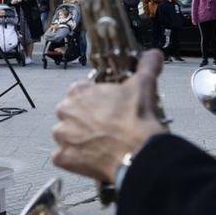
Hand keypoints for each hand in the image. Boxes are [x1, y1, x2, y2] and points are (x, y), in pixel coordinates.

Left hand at [51, 50, 166, 182]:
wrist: (137, 153)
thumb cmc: (136, 118)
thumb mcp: (143, 85)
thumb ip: (146, 66)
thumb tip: (154, 54)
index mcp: (78, 91)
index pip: (80, 92)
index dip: (95, 101)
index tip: (107, 109)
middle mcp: (64, 110)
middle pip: (71, 114)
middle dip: (84, 120)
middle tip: (105, 128)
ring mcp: (61, 135)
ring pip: (66, 136)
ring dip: (78, 140)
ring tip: (99, 145)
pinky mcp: (62, 157)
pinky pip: (63, 158)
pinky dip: (74, 160)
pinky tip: (91, 159)